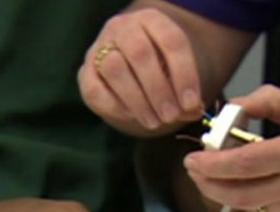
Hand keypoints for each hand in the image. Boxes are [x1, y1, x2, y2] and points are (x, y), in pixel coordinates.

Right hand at [78, 8, 204, 135]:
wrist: (126, 62)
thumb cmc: (157, 66)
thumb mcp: (176, 72)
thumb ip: (186, 92)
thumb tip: (195, 111)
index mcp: (152, 20)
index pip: (171, 41)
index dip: (184, 74)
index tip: (191, 103)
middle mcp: (123, 28)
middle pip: (140, 53)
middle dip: (158, 90)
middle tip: (170, 116)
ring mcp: (99, 48)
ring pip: (115, 69)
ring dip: (137, 100)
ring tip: (154, 121)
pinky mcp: (85, 73)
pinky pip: (95, 90)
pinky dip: (116, 106)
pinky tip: (133, 116)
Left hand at [183, 85, 279, 211]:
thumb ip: (270, 103)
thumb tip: (235, 105)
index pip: (243, 164)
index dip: (211, 164)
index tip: (192, 157)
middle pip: (237, 194)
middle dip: (207, 185)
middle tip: (192, 169)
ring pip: (247, 207)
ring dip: (221, 194)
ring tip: (208, 177)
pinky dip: (242, 201)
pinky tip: (235, 186)